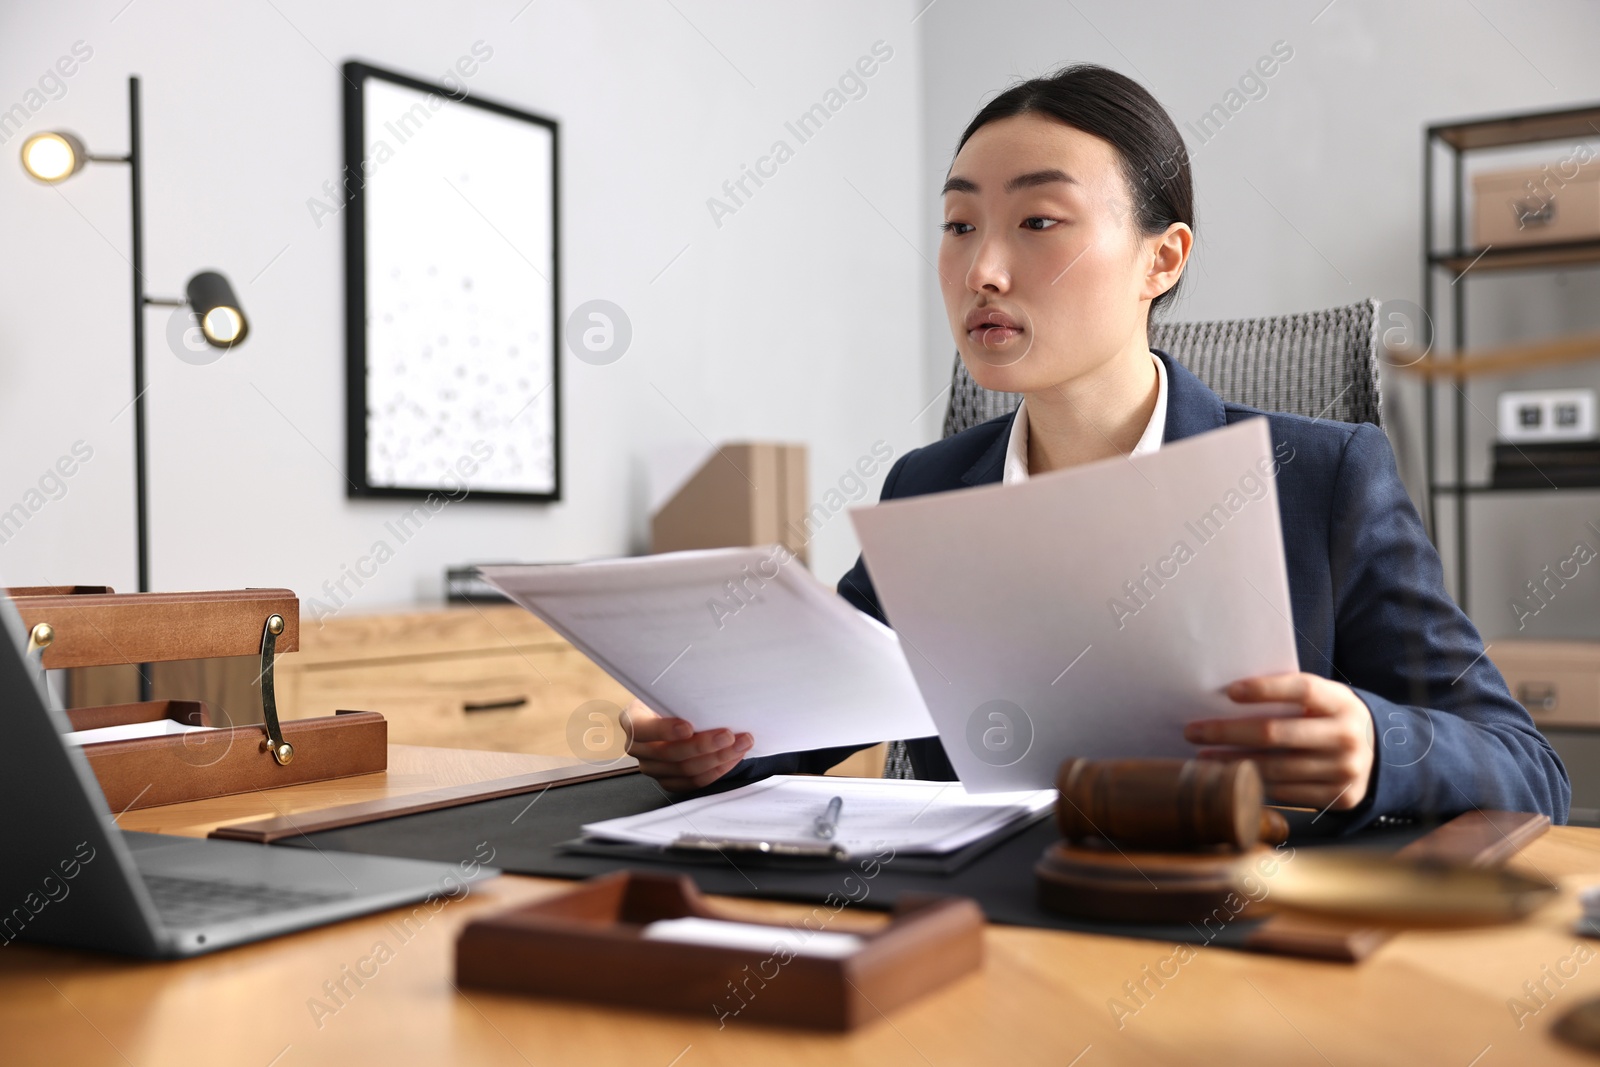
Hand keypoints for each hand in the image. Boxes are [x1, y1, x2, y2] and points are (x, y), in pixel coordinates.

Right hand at [622, 699, 752, 791]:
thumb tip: (708, 695)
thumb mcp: (667, 692)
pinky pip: (694, 782)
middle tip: (729, 735)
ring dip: (718, 759)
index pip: (642, 730)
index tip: (689, 727)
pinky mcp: (669, 780)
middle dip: (704, 745)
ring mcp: (653, 768)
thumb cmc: (669, 699)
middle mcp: (638, 748)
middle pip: (670, 754)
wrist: (668, 713)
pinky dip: (717, 771)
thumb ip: (678, 697)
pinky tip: (732, 758)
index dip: (665, 730)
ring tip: (740, 744)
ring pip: (686, 771)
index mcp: (633, 721)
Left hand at [1183, 672, 1374, 810]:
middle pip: (1276, 733)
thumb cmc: (1332, 718)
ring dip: (1231, 763)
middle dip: (1227, 732)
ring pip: (1275, 768)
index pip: (1302, 689)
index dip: (1265, 689)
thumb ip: (1290, 695)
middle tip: (1193, 731)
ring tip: (1202, 757)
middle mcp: (1346, 736)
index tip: (1230, 692)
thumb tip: (1230, 695)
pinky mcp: (1340, 798)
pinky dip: (1255, 784)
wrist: (1381, 755)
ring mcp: (1345, 770)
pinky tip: (1231, 778)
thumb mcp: (1325, 698)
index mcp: (1342, 702)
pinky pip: (1286, 792)